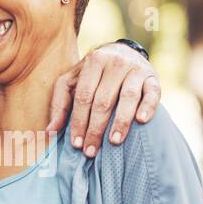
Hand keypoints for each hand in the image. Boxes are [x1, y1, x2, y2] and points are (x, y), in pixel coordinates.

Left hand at [46, 42, 160, 157]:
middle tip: (91, 150)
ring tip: (114, 142)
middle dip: (96, 128)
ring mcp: (136, 69)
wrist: (124, 53)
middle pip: (103, 99)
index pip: (84, 96)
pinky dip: (147, 106)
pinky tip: (141, 121)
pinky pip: (153, 93)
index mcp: (93, 61)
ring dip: (121, 121)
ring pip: (128, 96)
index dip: (79, 121)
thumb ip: (60, 104)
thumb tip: (50, 132)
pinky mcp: (153, 77)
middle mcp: (115, 62)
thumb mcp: (73, 82)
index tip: (76, 144)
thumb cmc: (94, 75)